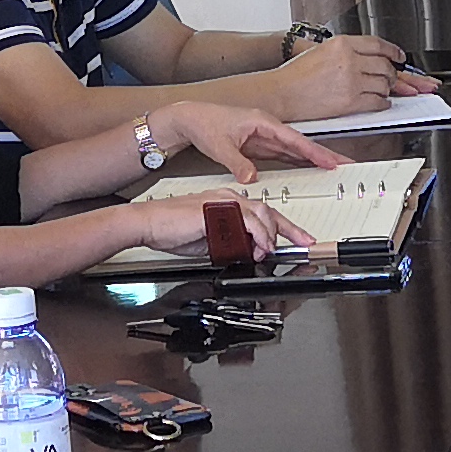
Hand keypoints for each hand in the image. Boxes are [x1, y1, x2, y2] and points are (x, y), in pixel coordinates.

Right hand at [136, 186, 311, 261]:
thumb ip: (230, 244)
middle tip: (303, 243)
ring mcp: (222, 200)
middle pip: (268, 210)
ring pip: (261, 213)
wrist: (147, 223)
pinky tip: (259, 245)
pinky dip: (257, 234)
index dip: (283, 228)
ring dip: (270, 235)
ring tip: (270, 251)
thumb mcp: (209, 242)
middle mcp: (228, 197)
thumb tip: (248, 254)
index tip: (299, 239)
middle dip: (289, 229)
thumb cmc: (171, 230)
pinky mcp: (215, 207)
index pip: (262, 213)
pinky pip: (246, 219)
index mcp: (227, 202)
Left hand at [162, 101, 335, 176]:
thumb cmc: (204, 123)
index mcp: (263, 122)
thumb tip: (252, 179)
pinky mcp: (260, 146)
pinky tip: (310, 170)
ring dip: (315, 160)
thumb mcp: (220, 146)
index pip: (295, 140)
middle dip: (324, 155)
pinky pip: (284, 155)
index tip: (331, 162)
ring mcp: (265, 137)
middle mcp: (268, 128)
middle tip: (345, 165)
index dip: (314, 152)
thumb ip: (238, 163)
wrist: (190, 118)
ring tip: (334, 169)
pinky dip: (299, 162)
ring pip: (295, 150)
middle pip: (301, 144)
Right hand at [263, 33, 432, 119]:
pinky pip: (377, 102)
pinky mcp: (351, 101)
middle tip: (392, 77)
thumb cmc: (295, 75)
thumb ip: (345, 51)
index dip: (392, 51)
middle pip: (385, 65)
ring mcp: (351, 81)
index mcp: (341, 43)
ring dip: (387, 89)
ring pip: (384, 84)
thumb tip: (367, 58)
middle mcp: (349, 59)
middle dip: (392, 73)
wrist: (282, 93)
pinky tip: (379, 103)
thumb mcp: (321, 51)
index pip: (377, 44)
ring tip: (383, 91)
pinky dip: (382, 103)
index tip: (398, 56)